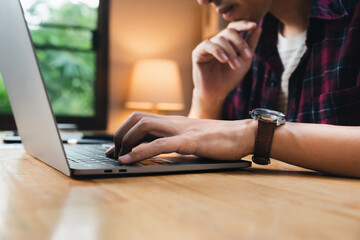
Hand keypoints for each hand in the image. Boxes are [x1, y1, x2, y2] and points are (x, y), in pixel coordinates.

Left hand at [105, 112, 256, 163]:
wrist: (243, 134)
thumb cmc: (221, 139)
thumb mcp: (194, 140)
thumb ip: (178, 143)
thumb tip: (161, 153)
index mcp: (175, 122)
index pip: (142, 120)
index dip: (124, 132)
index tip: (115, 148)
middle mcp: (174, 122)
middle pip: (137, 119)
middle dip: (120, 134)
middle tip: (113, 152)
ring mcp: (181, 130)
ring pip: (144, 126)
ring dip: (126, 141)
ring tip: (118, 157)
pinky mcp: (190, 141)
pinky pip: (159, 144)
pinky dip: (140, 152)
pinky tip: (127, 161)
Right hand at [189, 21, 261, 118]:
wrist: (216, 93)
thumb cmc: (230, 78)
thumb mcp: (245, 61)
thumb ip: (251, 44)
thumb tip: (259, 27)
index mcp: (227, 42)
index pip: (234, 27)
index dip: (243, 24)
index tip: (254, 25)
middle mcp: (216, 41)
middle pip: (229, 32)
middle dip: (240, 43)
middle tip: (247, 56)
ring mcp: (207, 46)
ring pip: (220, 39)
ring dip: (231, 52)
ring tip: (235, 66)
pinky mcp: (198, 52)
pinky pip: (208, 45)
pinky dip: (218, 51)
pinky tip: (224, 60)